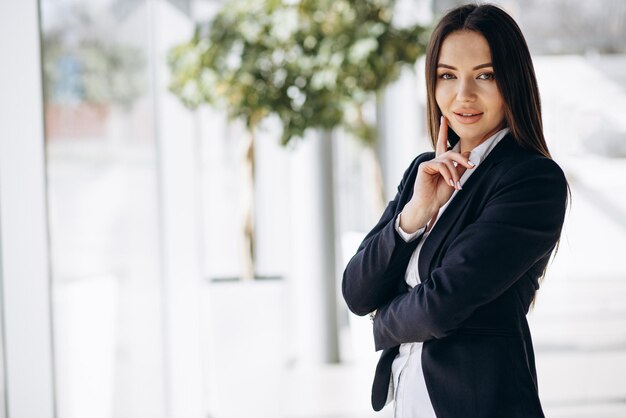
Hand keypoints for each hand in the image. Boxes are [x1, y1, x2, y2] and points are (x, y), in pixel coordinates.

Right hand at [399, 116, 474, 232]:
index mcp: (441, 163)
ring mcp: (429, 163)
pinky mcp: (424, 166)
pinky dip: (447, 174)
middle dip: (462, 158)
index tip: (444, 118)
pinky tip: (450, 183)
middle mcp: (435, 161)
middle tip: (472, 167)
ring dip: (455, 173)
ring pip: (448, 159)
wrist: (429, 205)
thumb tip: (468, 153)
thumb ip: (460, 166)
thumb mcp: (455, 179)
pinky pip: (440, 165)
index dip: (443, 131)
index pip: (443, 144)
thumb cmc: (440, 194)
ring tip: (456, 185)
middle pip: (451, 152)